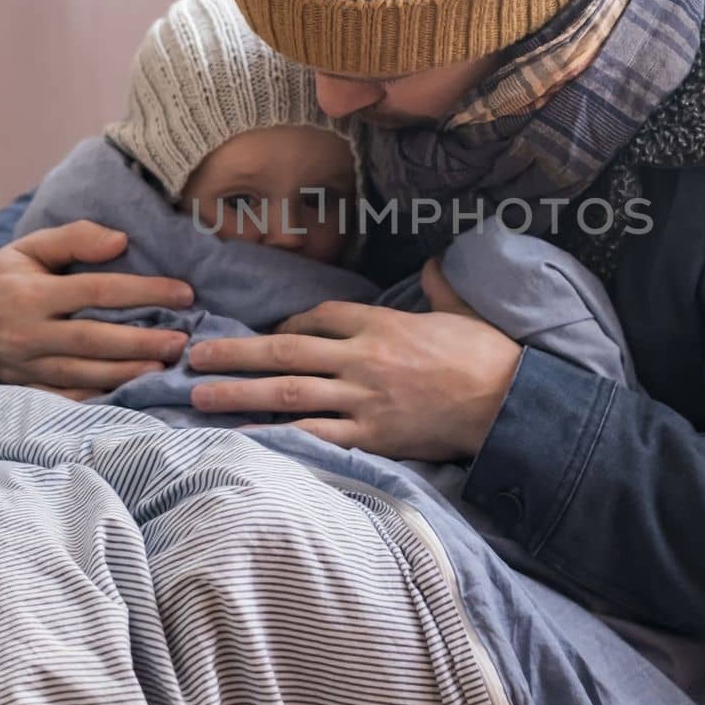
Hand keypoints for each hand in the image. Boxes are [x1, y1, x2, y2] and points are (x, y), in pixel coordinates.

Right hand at [0, 220, 192, 396]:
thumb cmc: (3, 274)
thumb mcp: (31, 246)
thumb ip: (75, 239)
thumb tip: (120, 241)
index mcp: (34, 293)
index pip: (98, 291)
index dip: (144, 291)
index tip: (184, 293)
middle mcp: (29, 331)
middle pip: (94, 339)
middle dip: (141, 342)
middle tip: (181, 341)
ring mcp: (24, 364)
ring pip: (82, 372)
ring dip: (126, 372)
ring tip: (163, 366)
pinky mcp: (21, 386)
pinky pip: (62, 396)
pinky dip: (94, 396)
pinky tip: (127, 392)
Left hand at [187, 258, 521, 460]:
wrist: (511, 399)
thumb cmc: (490, 354)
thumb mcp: (462, 309)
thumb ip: (439, 287)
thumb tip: (435, 265)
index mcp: (379, 323)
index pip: (318, 318)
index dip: (287, 322)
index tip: (269, 332)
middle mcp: (361, 357)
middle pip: (284, 350)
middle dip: (235, 353)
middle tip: (193, 355)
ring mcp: (363, 398)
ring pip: (286, 391)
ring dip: (238, 392)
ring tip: (198, 395)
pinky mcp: (372, 436)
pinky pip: (313, 435)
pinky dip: (276, 436)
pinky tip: (244, 439)